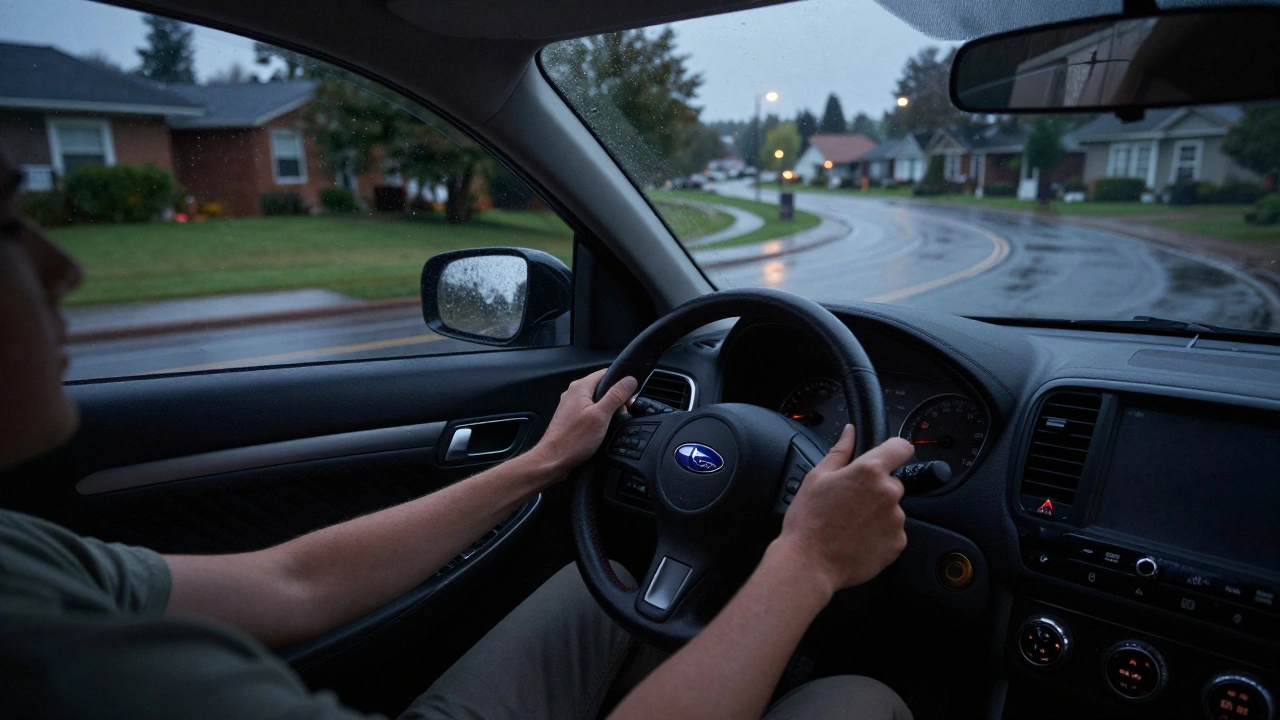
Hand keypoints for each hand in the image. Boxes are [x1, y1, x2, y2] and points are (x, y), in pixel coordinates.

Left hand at [530, 369, 636, 475]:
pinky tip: (602, 429)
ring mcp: (571, 406)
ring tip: (612, 422)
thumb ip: (616, 395)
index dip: (621, 381)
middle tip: (623, 412)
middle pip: (602, 387)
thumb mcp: (601, 415)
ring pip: (596, 400)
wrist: (553, 460)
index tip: (630, 393)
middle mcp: (573, 393)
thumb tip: (629, 380)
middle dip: (616, 398)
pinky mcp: (571, 418)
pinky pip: (589, 411)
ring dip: (608, 409)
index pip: (606, 373)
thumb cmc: (573, 440)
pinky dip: (599, 417)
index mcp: (580, 387)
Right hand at [774, 424, 913, 595]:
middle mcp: (888, 493)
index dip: (894, 450)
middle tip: (851, 502)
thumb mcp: (817, 477)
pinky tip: (858, 538)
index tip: (889, 456)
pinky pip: (893, 532)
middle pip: (893, 482)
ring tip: (851, 524)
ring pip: (892, 509)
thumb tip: (850, 432)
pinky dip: (880, 535)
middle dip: (877, 489)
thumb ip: (840, 451)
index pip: (901, 448)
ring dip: (878, 513)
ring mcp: (896, 520)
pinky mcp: (897, 543)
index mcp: (869, 471)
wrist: (809, 563)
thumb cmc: (809, 521)